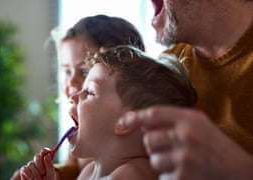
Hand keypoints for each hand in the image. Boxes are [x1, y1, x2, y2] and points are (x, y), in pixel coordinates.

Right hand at [10, 148, 59, 179]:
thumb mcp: (50, 174)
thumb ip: (49, 165)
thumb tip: (46, 155)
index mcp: (45, 161)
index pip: (45, 152)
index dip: (45, 151)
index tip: (46, 152)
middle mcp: (38, 162)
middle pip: (37, 156)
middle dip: (40, 164)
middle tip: (43, 172)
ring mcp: (30, 166)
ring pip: (31, 163)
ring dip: (35, 172)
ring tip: (39, 179)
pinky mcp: (24, 170)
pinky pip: (25, 168)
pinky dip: (28, 173)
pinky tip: (31, 178)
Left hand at [119, 106, 252, 179]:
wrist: (239, 171)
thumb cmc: (216, 146)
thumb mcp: (199, 124)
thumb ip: (173, 120)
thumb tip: (143, 124)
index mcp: (190, 119)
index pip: (153, 114)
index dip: (134, 118)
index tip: (121, 124)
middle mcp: (187, 135)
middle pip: (148, 139)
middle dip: (155, 146)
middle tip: (171, 149)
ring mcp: (186, 157)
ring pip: (154, 159)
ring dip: (162, 163)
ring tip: (181, 162)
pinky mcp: (184, 177)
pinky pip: (162, 176)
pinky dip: (170, 176)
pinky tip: (185, 173)